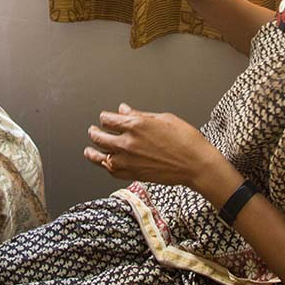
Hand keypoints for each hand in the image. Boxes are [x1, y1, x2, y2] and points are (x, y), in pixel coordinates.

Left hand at [83, 103, 223, 189]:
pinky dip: (106, 167)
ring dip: (93, 153)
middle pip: (100, 138)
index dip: (105, 118)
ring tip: (88, 151)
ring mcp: (129, 160)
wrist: (196, 164)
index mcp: (135, 125)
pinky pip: (112, 171)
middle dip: (94, 133)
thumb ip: (139, 115)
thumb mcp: (163, 118)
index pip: (108, 120)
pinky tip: (104, 164)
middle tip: (92, 131)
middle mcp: (128, 143)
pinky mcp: (134, 174)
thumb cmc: (185, 139)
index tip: (105, 117)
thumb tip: (124, 110)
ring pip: (101, 157)